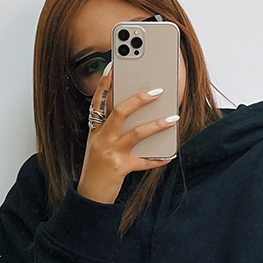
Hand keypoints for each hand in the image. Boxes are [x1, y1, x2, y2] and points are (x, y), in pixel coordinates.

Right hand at [78, 63, 178, 203]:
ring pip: (136, 133)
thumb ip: (113, 131)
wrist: (90, 195)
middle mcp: (101, 138)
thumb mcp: (99, 145)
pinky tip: (169, 155)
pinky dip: (158, 159)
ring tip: (173, 118)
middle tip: (156, 91)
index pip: (98, 102)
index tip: (112, 67)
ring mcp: (110, 153)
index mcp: (95, 130)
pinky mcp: (120, 167)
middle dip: (138, 99)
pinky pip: (144, 161)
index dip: (104, 84)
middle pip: (119, 112)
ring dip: (157, 125)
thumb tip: (139, 117)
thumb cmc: (97, 169)